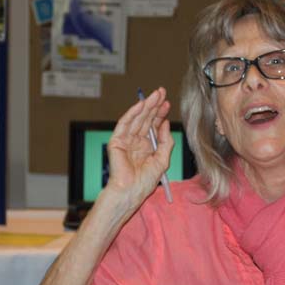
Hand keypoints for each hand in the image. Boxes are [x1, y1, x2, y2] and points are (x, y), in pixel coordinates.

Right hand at [104, 87, 172, 206]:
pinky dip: (132, 113)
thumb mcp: (163, 160)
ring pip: (137, 119)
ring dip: (145, 106)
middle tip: (161, 92)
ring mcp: (126, 140)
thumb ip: (166, 141)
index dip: (160, 114)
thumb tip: (165, 123)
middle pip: (146, 119)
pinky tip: (141, 104)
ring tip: (155, 95)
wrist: (131, 192)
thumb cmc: (145, 181)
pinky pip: (124, 124)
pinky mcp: (116, 141)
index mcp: (147, 146)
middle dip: (154, 105)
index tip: (168, 103)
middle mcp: (136, 141)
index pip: (154, 125)